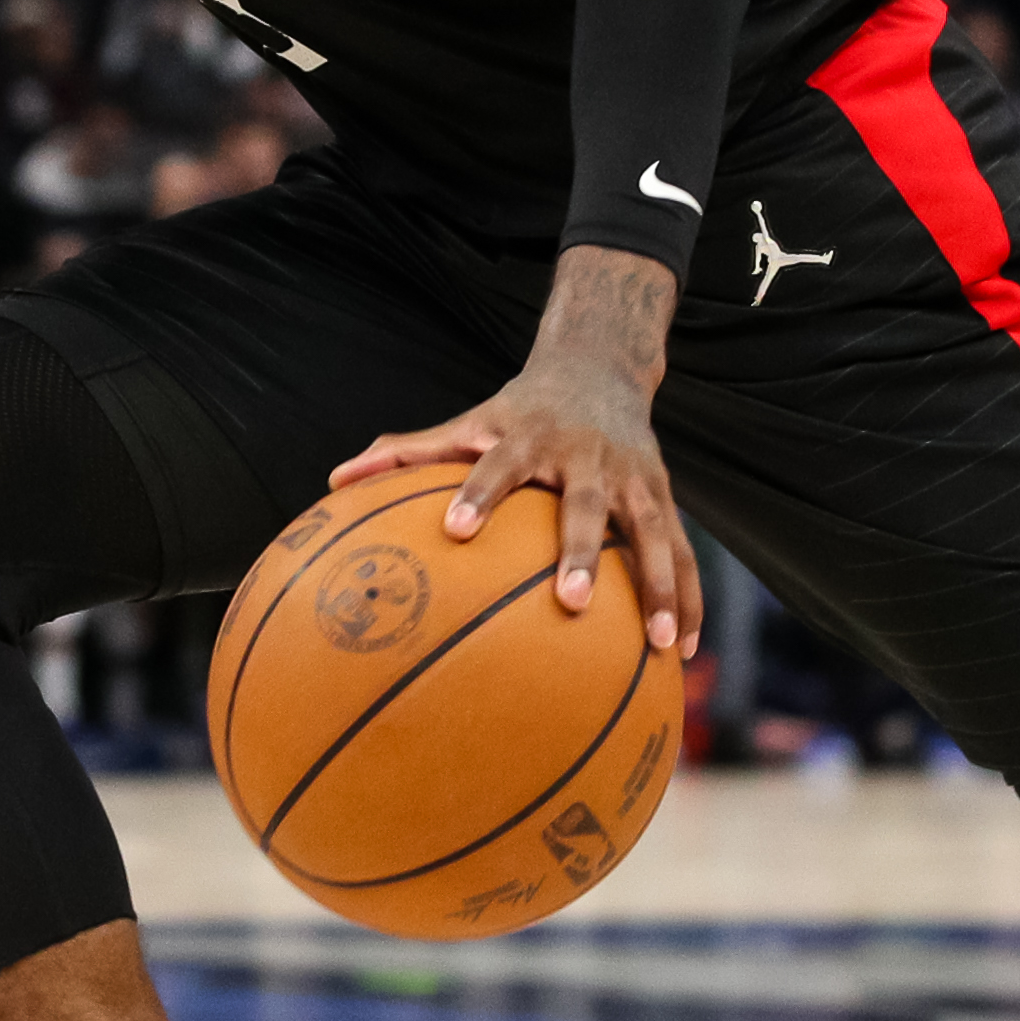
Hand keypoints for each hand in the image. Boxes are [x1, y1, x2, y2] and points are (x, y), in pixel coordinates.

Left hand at [331, 363, 704, 658]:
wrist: (599, 369)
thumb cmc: (519, 411)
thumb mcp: (468, 421)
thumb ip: (408, 453)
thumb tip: (334, 478)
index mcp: (530, 439)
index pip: (498, 465)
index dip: (478, 493)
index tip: (455, 529)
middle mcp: (587, 458)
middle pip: (589, 507)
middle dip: (583, 552)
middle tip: (572, 603)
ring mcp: (633, 479)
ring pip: (655, 535)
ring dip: (658, 589)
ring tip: (659, 646)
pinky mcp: (664, 497)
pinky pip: (682, 553)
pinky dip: (685, 598)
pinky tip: (682, 651)